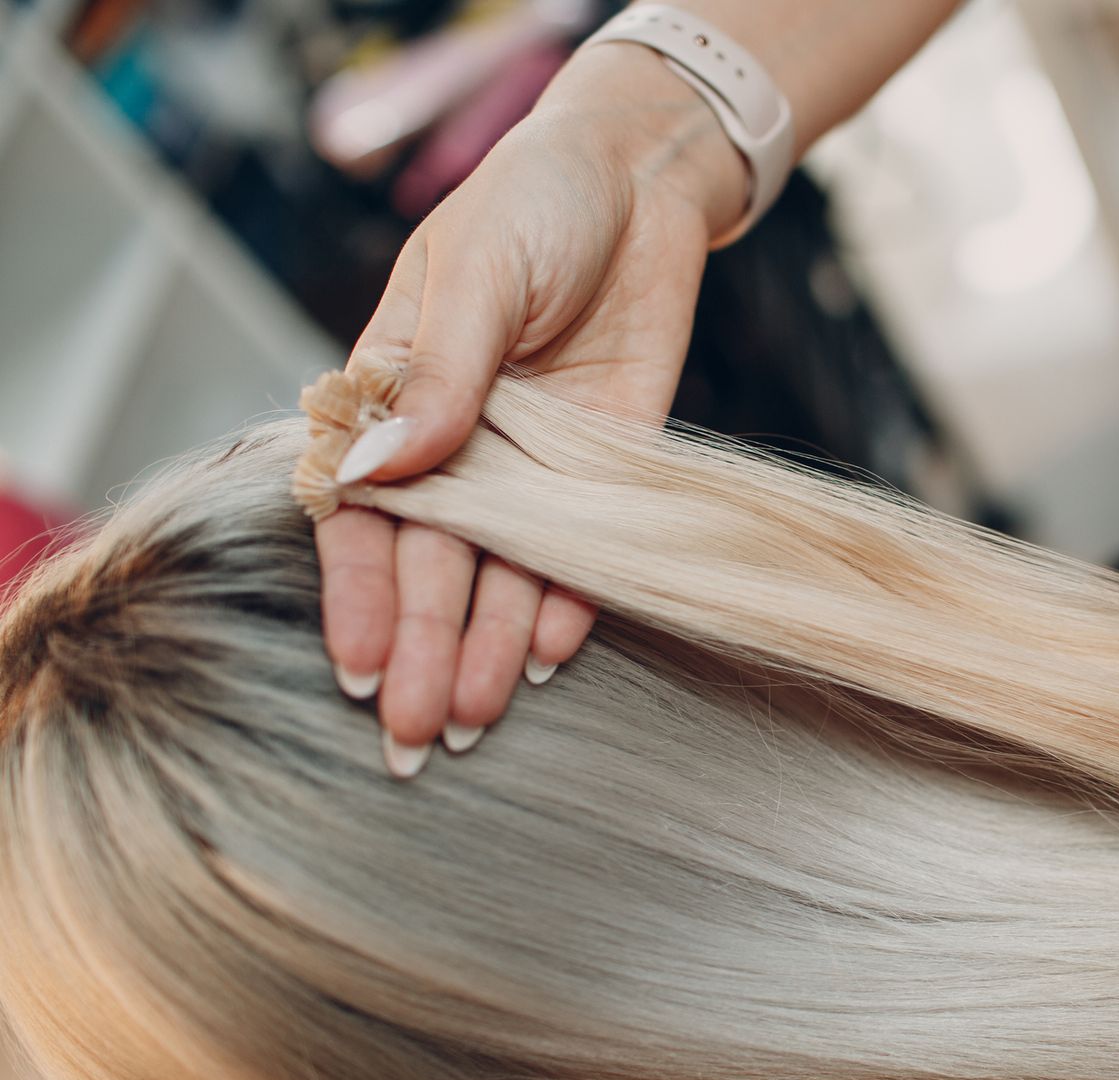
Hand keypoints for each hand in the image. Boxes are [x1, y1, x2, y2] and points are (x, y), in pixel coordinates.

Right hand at [318, 44, 747, 774]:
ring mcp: (537, 464)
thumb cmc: (535, 202)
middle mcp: (461, 446)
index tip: (355, 668)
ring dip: (489, 646)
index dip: (356, 592)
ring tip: (477, 721)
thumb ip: (439, 372)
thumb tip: (380, 467)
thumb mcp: (476, 271)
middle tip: (415, 739)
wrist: (643, 181)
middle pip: (433, 563)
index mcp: (396, 396)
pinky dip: (572, 600)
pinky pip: (587, 548)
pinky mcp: (611, 467)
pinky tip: (554, 655)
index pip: (364, 513)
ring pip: (506, 572)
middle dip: (420, 650)